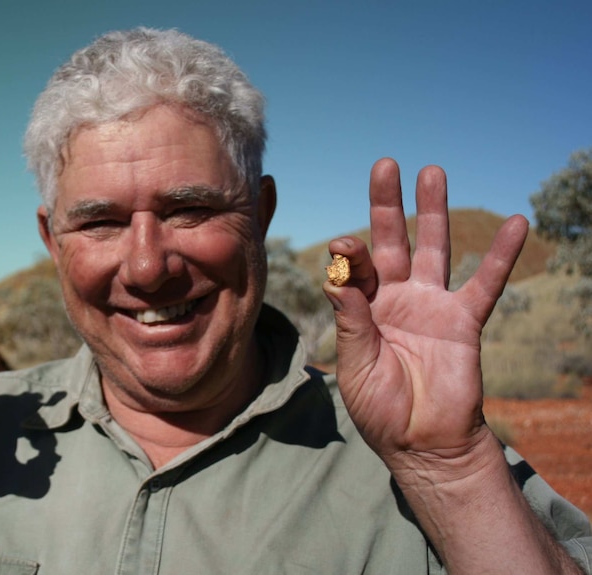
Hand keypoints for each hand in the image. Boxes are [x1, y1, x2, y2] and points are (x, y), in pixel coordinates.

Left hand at [323, 158, 527, 476]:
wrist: (423, 442)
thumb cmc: (380, 408)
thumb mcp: (356, 367)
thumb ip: (352, 323)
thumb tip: (336, 279)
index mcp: (362, 308)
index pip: (355, 268)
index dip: (350, 254)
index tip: (344, 244)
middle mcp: (395, 298)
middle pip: (391, 241)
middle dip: (388, 204)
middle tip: (387, 165)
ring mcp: (431, 304)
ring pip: (434, 248)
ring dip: (434, 212)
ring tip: (433, 172)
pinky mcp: (464, 320)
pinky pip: (485, 283)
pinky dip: (500, 255)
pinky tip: (515, 223)